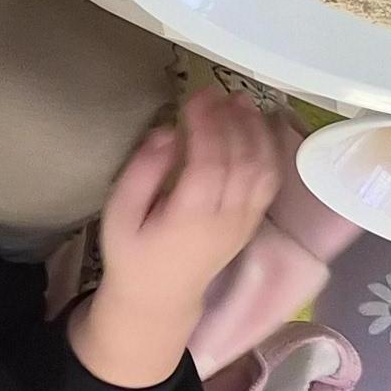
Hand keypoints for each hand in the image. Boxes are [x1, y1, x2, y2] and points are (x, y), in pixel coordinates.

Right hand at [96, 88, 289, 306]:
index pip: (210, 163)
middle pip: (242, 163)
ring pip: (263, 172)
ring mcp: (244, 223)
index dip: (208, 125)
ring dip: (256, 133)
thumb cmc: (133, 253)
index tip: (197, 95)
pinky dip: (269, 152)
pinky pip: (269, 184)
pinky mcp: (252, 223)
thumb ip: (142, 172)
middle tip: (219, 92)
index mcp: (190, 219)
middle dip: (233, 122)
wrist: (161, 298)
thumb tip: (167, 133)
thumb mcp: (120, 214)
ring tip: (243, 101)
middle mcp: (226, 220)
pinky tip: (259, 128)